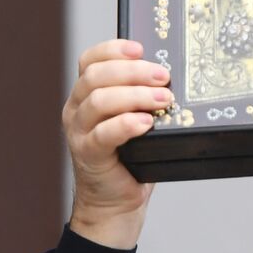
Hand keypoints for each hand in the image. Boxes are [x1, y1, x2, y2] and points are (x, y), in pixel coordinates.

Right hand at [62, 39, 168, 247]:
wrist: (117, 204)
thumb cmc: (132, 158)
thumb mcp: (138, 120)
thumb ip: (145, 97)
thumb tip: (175, 76)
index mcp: (87, 94)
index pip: (90, 59)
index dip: (113, 49)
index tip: (141, 48)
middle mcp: (77, 108)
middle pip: (96, 76)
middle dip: (134, 71)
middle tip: (164, 77)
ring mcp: (78, 132)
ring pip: (98, 101)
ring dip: (135, 96)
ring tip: (163, 101)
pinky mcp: (86, 155)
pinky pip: (102, 134)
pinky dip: (126, 124)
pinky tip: (145, 124)